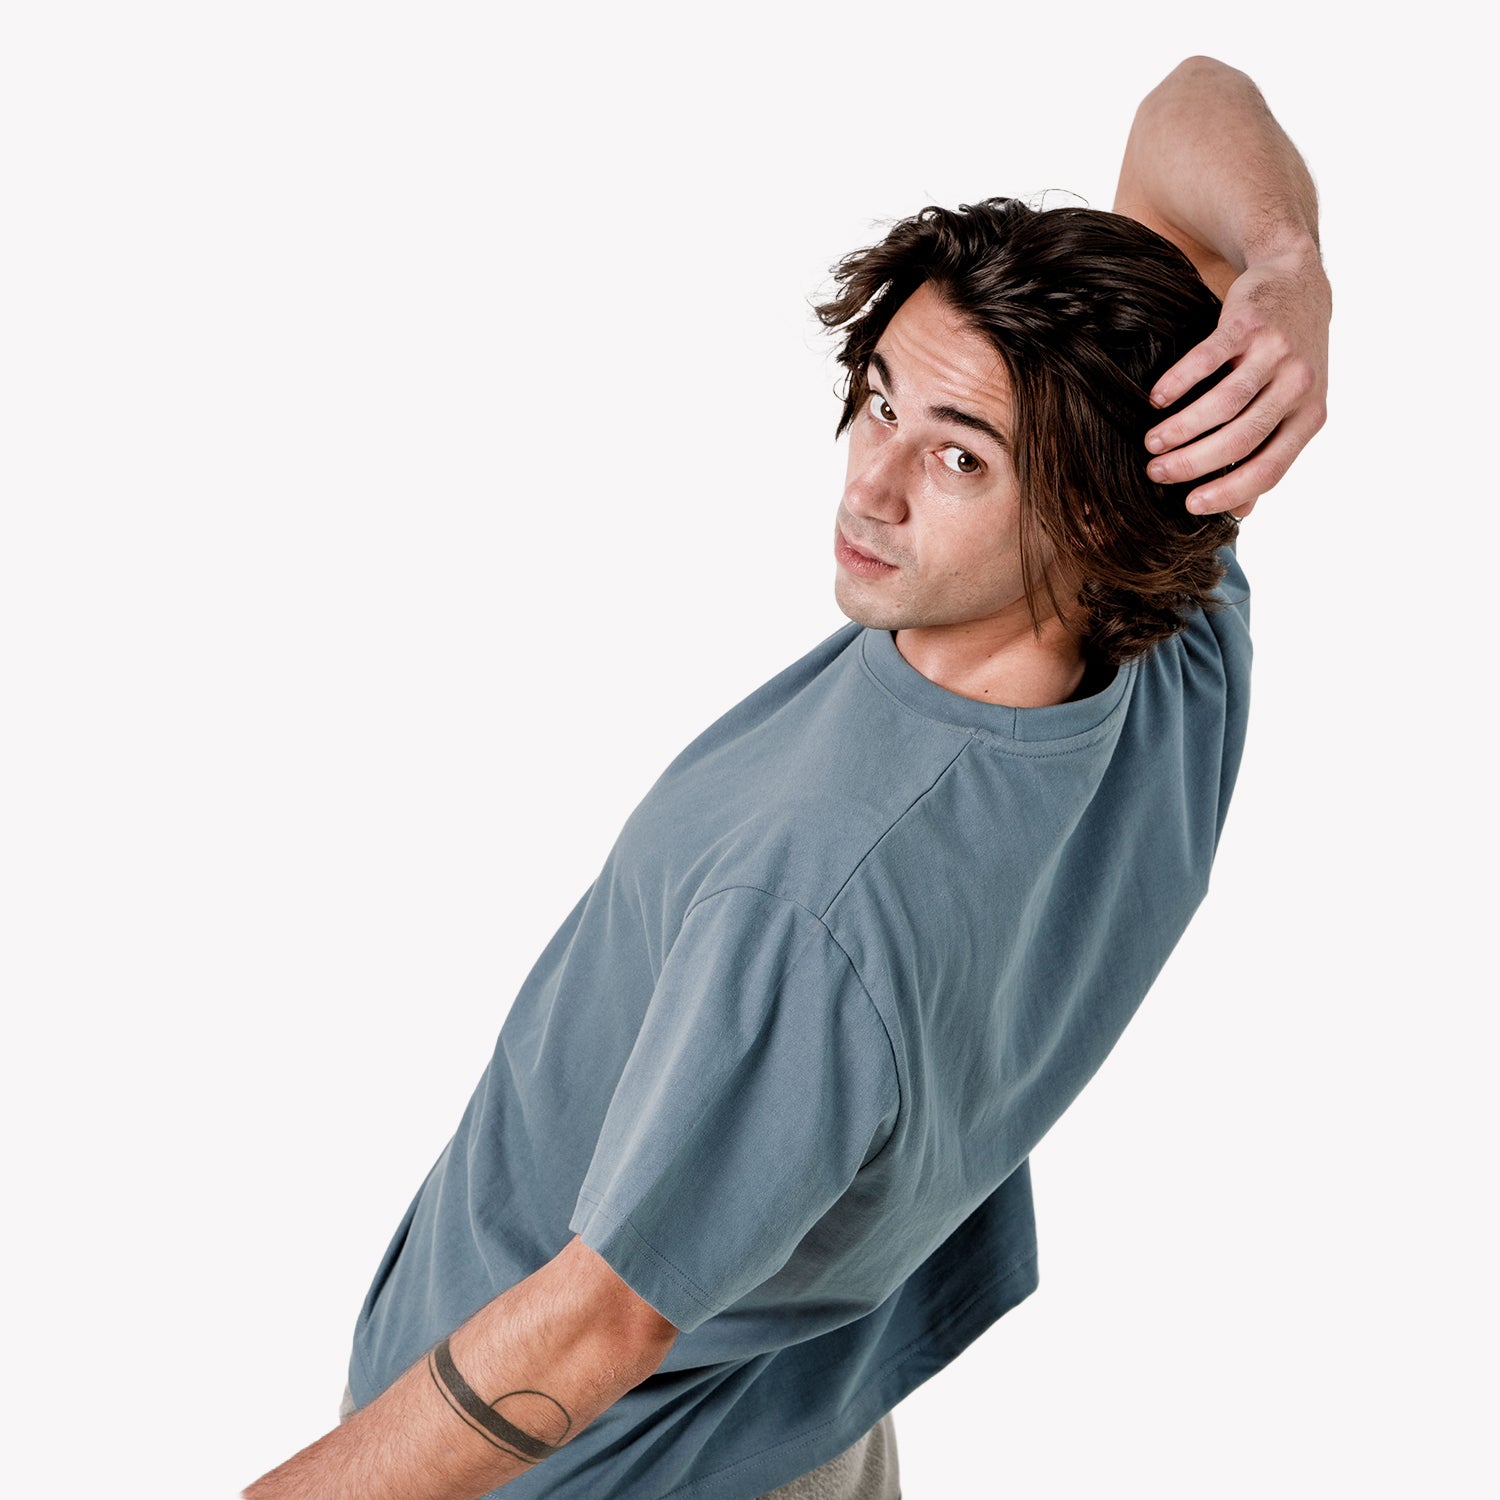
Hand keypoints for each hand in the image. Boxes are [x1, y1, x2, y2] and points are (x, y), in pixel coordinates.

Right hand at [1143, 246, 1330, 518]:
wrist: (1297, 282)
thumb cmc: (1287, 358)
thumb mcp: (1291, 406)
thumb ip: (1267, 452)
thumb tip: (1240, 511)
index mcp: (1310, 417)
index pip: (1270, 467)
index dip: (1228, 490)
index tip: (1190, 505)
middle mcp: (1298, 386)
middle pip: (1241, 438)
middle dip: (1193, 462)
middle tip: (1156, 473)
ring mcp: (1276, 353)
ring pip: (1224, 403)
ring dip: (1181, 428)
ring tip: (1151, 442)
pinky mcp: (1249, 323)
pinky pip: (1209, 359)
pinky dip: (1178, 382)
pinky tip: (1156, 399)